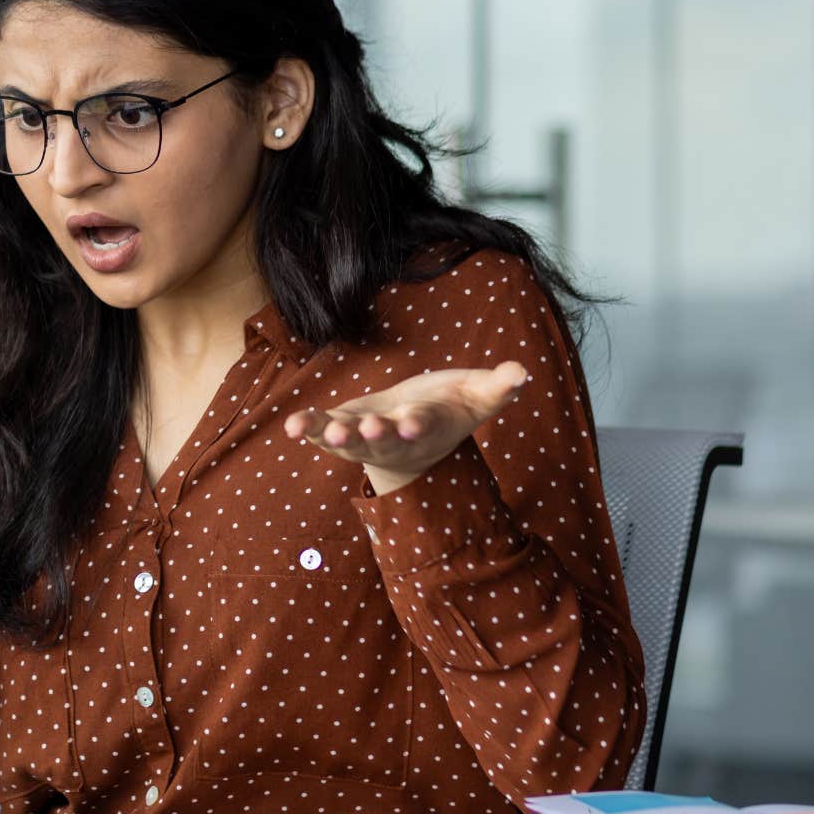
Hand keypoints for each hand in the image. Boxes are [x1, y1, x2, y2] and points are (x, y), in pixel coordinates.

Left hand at [282, 361, 528, 495]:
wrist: (414, 438)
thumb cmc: (448, 408)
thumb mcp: (476, 397)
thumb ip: (497, 387)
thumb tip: (522, 372)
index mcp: (424, 427)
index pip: (421, 426)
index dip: (416, 424)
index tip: (411, 423)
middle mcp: (391, 438)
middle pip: (382, 439)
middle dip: (374, 434)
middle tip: (368, 429)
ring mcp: (362, 437)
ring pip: (347, 441)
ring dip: (333, 436)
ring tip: (320, 432)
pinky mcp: (340, 428)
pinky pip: (320, 430)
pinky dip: (307, 428)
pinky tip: (291, 426)